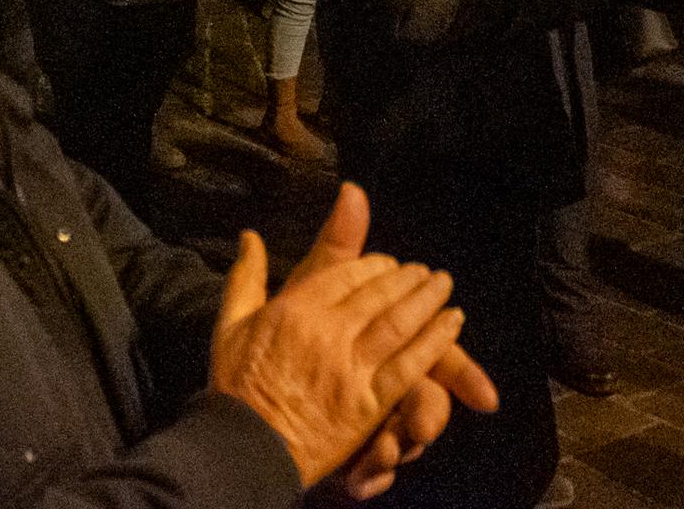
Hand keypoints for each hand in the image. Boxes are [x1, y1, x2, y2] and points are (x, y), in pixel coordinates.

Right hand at [210, 183, 488, 489]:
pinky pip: (410, 364)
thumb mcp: (230, 323)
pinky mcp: (368, 403)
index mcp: (295, 308)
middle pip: (379, 293)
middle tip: (424, 272)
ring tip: (443, 285)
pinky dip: (436, 340)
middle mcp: (327, 331)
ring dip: (427, 299)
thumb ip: (246, 276)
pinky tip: (452, 322)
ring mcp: (350, 367)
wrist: (244, 449)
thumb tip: (251, 235)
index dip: (374, 265)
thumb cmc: (235, 387)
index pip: (347, 273)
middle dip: (407, 278)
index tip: (389, 263)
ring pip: (400, 322)